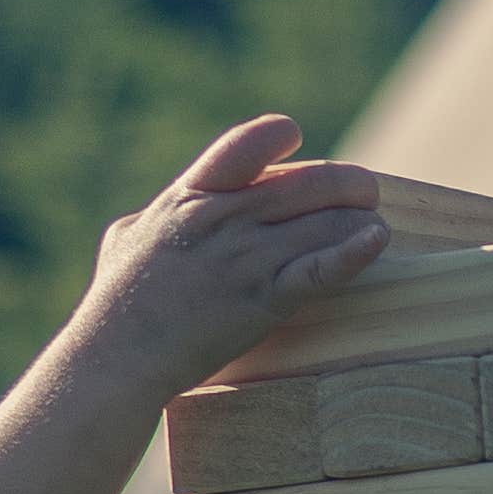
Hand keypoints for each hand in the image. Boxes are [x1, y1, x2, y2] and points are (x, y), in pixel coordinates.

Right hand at [65, 115, 389, 401]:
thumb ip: (156, 218)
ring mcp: (245, 259)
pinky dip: (355, 252)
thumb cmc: (115, 304)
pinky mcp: (264, 300)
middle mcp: (223, 219)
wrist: (117, 357)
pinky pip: (321, 269)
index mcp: (190, 197)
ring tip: (375, 222)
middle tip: (365, 191)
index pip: (245, 144)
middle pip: (306, 182)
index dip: (278, 135)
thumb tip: (158, 213)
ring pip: (324, 222)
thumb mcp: (126, 241)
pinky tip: (377, 239)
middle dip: (347, 182)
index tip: (296, 143)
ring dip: (358, 218)